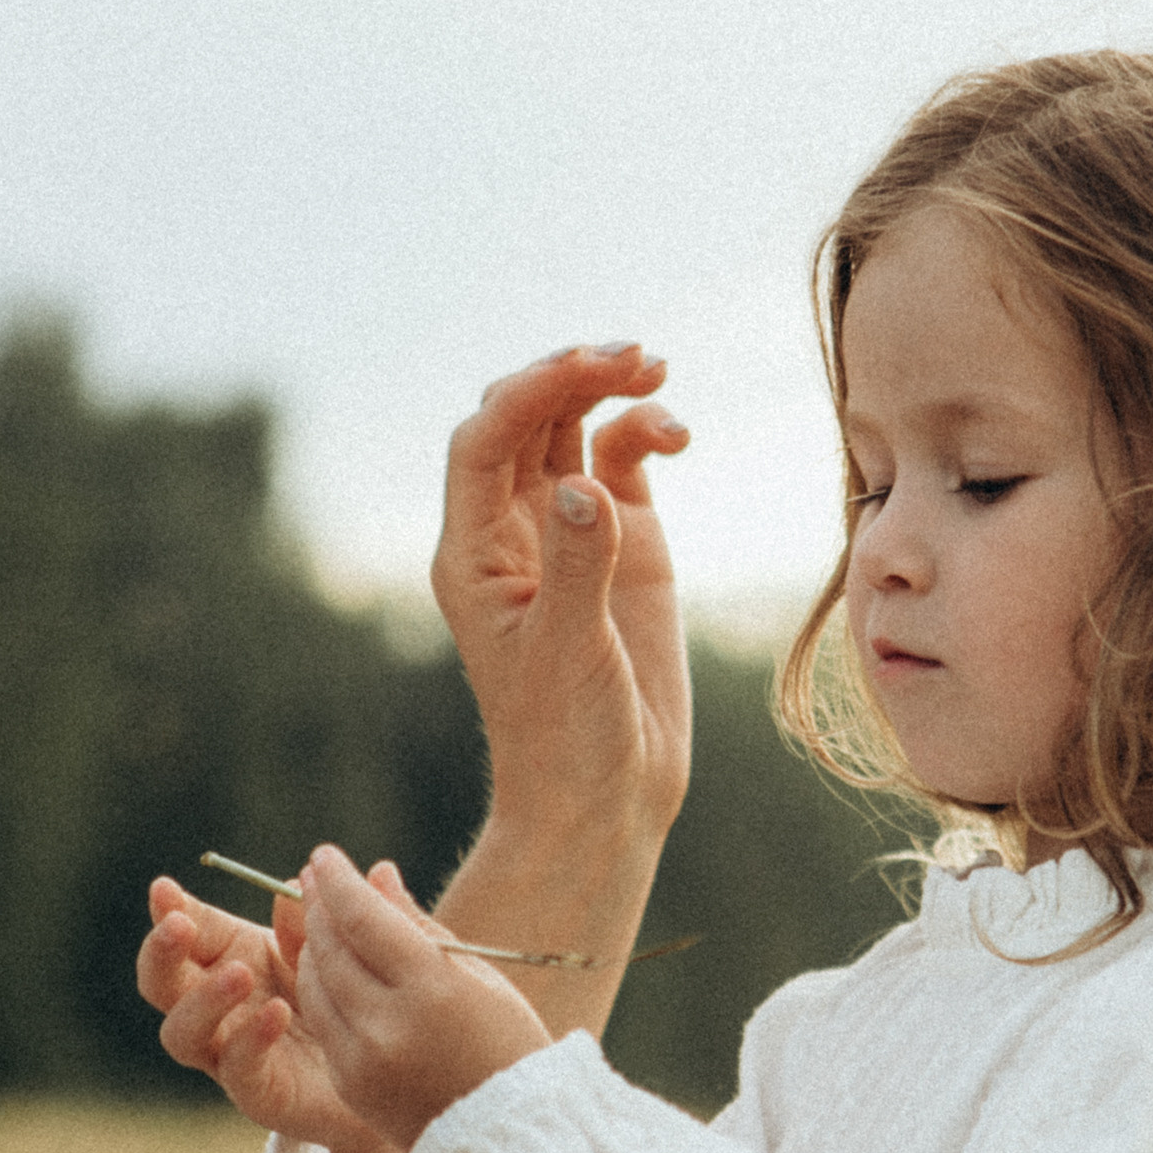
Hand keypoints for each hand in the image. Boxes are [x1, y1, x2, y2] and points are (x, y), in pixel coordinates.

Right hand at [137, 879, 402, 1152]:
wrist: (389, 1067)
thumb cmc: (350, 994)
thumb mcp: (334, 947)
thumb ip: (313, 918)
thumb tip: (294, 882)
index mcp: (229, 957)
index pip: (187, 930)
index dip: (170, 909)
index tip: (164, 888)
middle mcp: (216, 1007)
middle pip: (161, 983)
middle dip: (161, 953)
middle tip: (179, 927)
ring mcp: (229, 1052)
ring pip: (182, 1033)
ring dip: (203, 999)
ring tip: (241, 972)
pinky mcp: (259, 1093)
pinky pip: (239, 1070)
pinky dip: (251, 1040)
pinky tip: (278, 1013)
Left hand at [295, 847, 547, 1152]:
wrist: (509, 1135)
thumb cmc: (506, 1042)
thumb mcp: (478, 975)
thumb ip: (419, 924)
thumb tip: (377, 873)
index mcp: (433, 990)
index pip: (364, 918)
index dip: (339, 881)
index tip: (324, 854)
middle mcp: (390, 1025)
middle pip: (331, 947)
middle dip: (318, 906)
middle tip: (315, 876)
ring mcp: (364, 1059)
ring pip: (315, 983)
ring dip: (311, 943)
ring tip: (320, 915)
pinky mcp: (350, 1084)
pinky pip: (322, 1020)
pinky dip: (318, 986)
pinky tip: (327, 964)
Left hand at [431, 345, 691, 946]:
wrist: (608, 798)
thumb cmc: (567, 742)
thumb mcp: (570, 655)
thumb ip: (578, 567)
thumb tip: (584, 484)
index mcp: (473, 554)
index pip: (483, 445)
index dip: (526, 394)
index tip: (584, 368)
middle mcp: (513, 531)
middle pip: (525, 419)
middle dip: (569, 374)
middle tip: (629, 355)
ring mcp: (569, 533)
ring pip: (573, 427)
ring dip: (607, 388)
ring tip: (655, 368)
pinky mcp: (624, 545)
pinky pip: (623, 462)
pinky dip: (646, 433)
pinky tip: (678, 437)